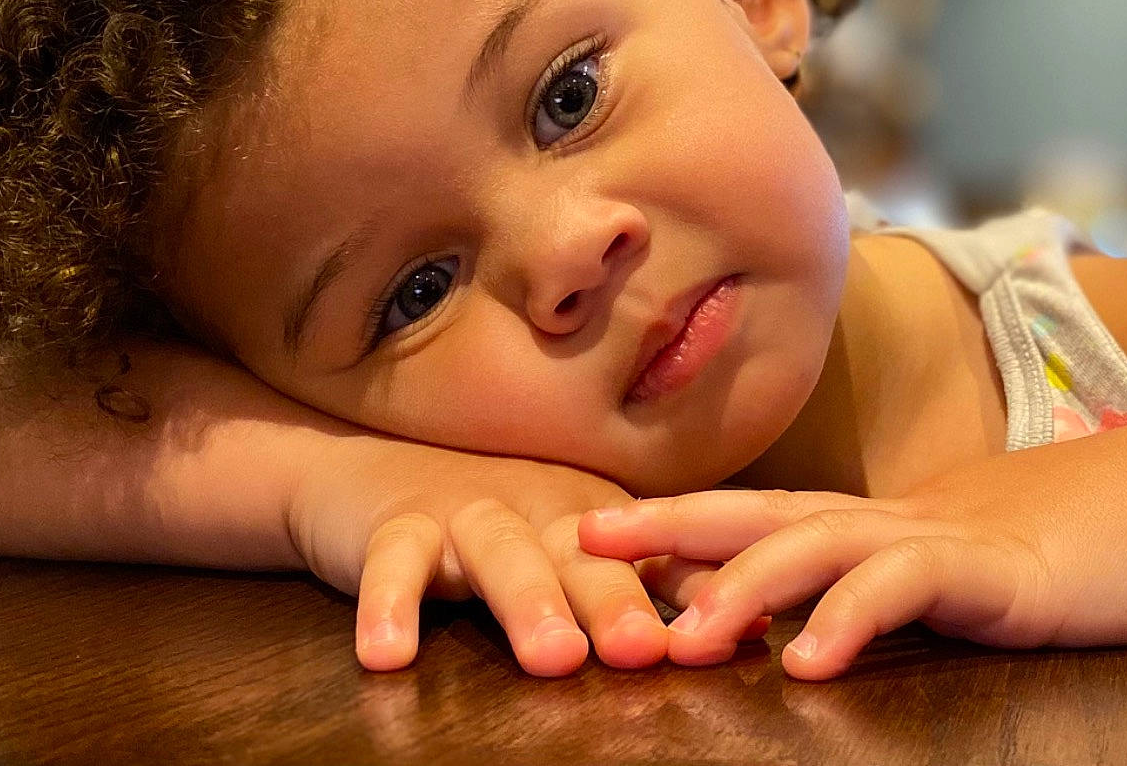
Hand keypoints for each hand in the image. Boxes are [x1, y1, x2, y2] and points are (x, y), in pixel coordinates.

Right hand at [287, 432, 765, 674]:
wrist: (370, 470)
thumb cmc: (496, 522)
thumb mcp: (577, 549)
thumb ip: (658, 587)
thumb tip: (756, 624)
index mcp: (593, 517)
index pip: (655, 555)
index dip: (697, 589)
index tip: (744, 632)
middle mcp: (540, 508)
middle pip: (587, 554)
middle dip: (620, 600)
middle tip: (649, 650)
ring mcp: (467, 513)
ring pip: (501, 554)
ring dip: (529, 602)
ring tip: (554, 657)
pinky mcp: (393, 528)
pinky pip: (392, 564)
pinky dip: (389, 604)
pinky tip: (388, 654)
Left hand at [578, 418, 1126, 678]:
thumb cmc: (1109, 538)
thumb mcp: (995, 560)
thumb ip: (926, 576)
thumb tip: (864, 603)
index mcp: (901, 518)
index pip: (775, 513)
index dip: (689, 523)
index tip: (604, 534)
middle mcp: (909, 518)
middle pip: (769, 513)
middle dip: (673, 531)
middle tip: (582, 545)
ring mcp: (953, 536)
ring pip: (824, 546)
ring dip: (743, 588)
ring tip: (677, 637)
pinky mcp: (1002, 568)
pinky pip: (913, 588)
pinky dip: (853, 617)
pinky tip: (807, 661)